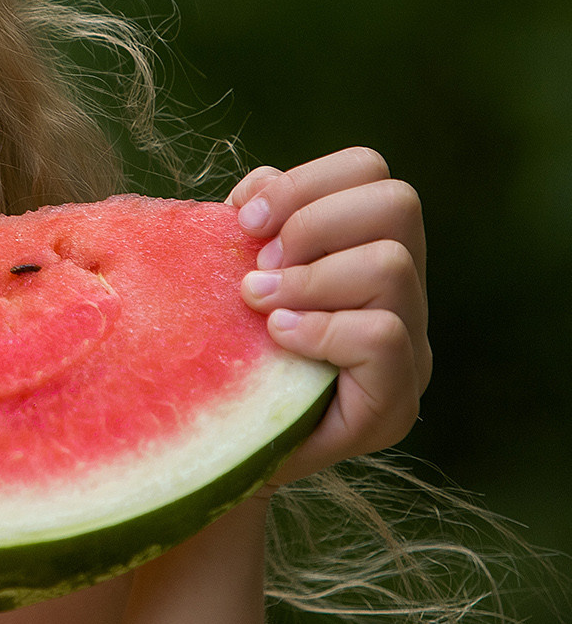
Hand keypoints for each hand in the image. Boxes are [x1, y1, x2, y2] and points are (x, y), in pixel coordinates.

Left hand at [228, 147, 429, 483]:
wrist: (212, 450)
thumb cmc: (220, 351)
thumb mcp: (230, 274)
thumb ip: (253, 226)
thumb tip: (255, 193)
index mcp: (366, 250)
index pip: (371, 172)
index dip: (306, 181)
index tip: (246, 220)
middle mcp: (403, 297)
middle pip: (397, 203)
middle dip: (313, 221)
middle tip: (260, 264)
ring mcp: (410, 353)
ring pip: (391, 266)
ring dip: (310, 278)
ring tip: (260, 304)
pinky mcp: (394, 405)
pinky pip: (383, 336)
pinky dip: (320, 328)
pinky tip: (278, 339)